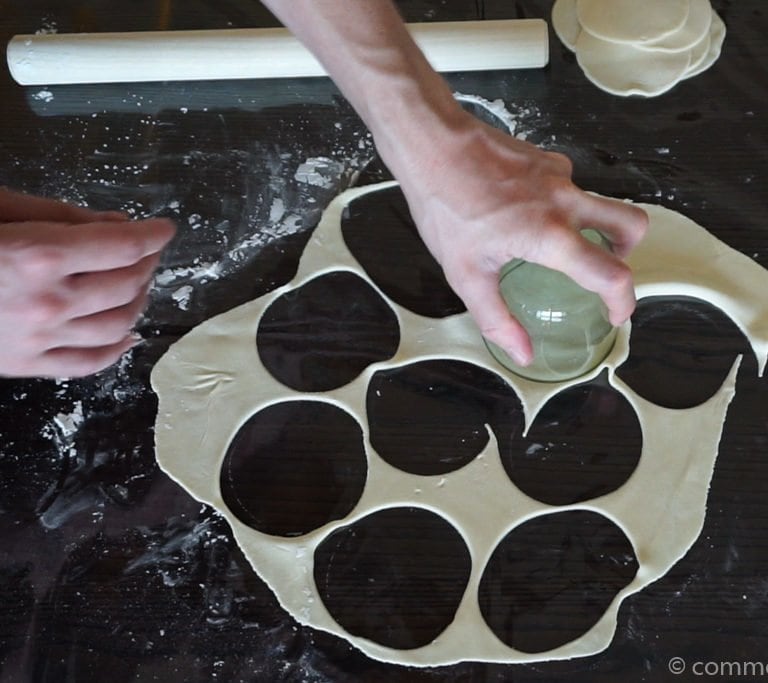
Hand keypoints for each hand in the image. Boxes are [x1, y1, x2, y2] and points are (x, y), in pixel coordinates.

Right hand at [0, 187, 174, 377]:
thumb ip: (60, 215)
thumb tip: (116, 223)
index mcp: (36, 256)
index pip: (122, 246)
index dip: (151, 235)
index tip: (163, 228)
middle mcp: (46, 303)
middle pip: (128, 284)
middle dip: (146, 263)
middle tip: (146, 249)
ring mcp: (38, 340)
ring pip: (119, 325)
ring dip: (139, 300)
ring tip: (137, 282)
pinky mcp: (25, 366)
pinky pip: (90, 363)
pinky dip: (118, 348)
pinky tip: (128, 334)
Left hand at [393, 113, 648, 365]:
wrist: (431, 144)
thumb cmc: (444, 207)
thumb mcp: (465, 275)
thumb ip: (497, 319)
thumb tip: (523, 352)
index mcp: (551, 235)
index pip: (611, 274)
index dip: (622, 302)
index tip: (614, 314)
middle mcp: (566, 201)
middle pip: (632, 224)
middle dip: (628, 251)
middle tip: (604, 267)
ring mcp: (559, 174)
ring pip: (600, 200)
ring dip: (593, 225)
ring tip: (557, 243)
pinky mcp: (546, 158)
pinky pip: (568, 184)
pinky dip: (560, 203)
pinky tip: (524, 211)